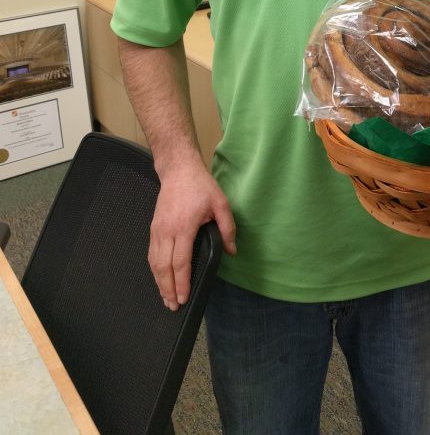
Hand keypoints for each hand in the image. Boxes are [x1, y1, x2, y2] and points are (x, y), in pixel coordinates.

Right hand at [148, 155, 235, 310]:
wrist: (178, 170)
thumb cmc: (200, 186)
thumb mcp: (221, 203)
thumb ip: (227, 228)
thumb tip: (232, 250)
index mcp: (184, 227)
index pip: (181, 262)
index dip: (182, 282)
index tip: (184, 297)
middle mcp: (167, 231)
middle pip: (164, 267)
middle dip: (168, 289)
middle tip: (174, 306)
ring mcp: (157, 230)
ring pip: (155, 263)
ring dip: (159, 283)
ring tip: (166, 298)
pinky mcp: (153, 228)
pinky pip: (152, 254)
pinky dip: (155, 270)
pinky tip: (160, 279)